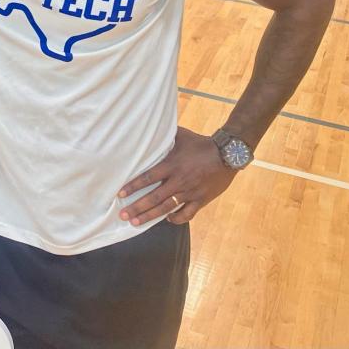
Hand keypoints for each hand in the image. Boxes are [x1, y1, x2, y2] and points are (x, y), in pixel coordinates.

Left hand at [118, 126, 238, 225]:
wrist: (228, 154)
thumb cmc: (201, 143)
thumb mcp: (181, 135)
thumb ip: (164, 135)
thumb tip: (150, 126)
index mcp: (172, 165)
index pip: (148, 178)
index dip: (133, 186)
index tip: (120, 194)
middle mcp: (179, 181)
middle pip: (154, 197)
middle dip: (137, 207)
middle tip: (123, 215)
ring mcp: (190, 192)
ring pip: (167, 208)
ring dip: (150, 216)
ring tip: (136, 222)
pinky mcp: (201, 200)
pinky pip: (187, 214)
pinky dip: (176, 218)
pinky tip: (167, 219)